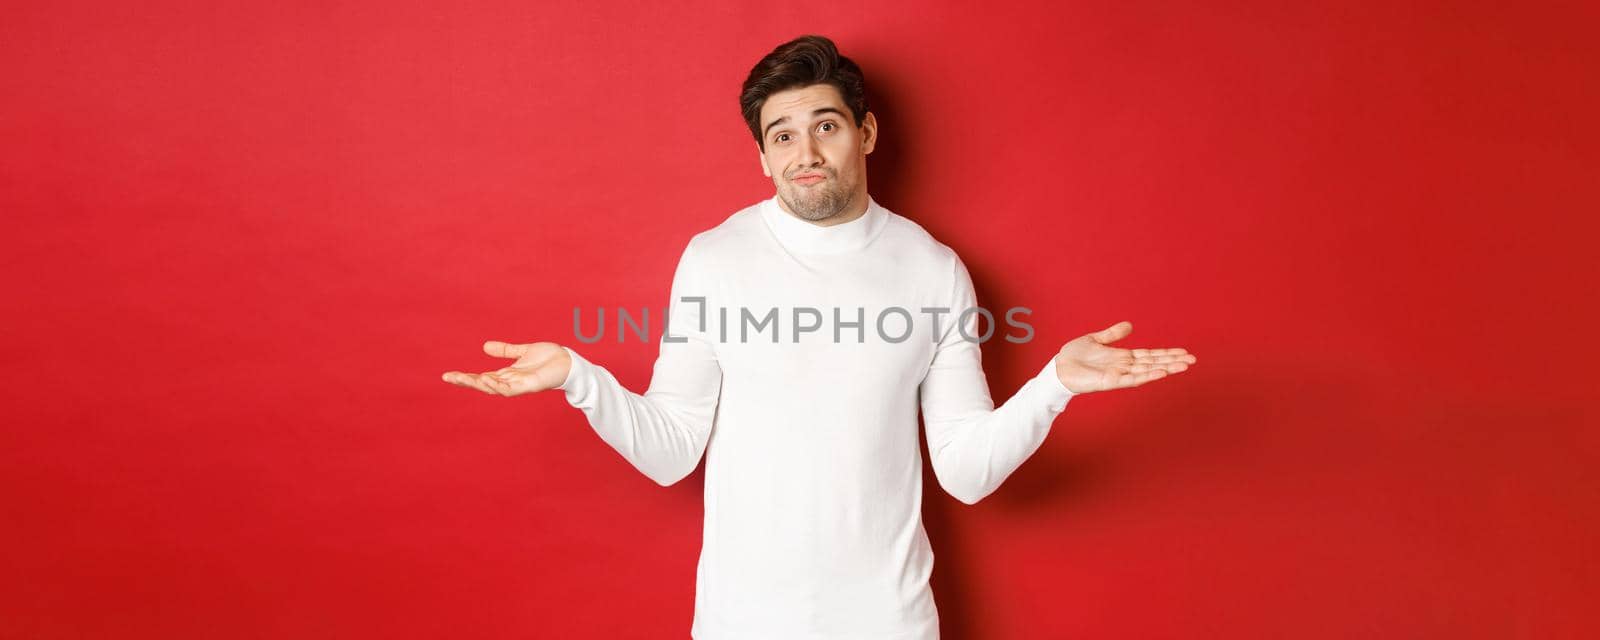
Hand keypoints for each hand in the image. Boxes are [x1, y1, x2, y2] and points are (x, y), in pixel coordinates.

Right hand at [441, 341, 571, 396]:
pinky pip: (510, 389)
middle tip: (448, 377)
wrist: (569, 362)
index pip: (482, 377)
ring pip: (494, 389)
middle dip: (466, 382)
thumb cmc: (549, 358)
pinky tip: (487, 379)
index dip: (465, 377)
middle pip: (483, 384)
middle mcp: (511, 382)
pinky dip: (498, 385)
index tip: (448, 375)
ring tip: (463, 378)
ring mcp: (520, 385)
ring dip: (479, 384)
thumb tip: (485, 347)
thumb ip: (506, 350)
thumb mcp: (523, 351)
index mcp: (508, 375)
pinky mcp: (530, 386)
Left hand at [1054, 321, 1195, 393]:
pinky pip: (1131, 379)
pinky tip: (1160, 373)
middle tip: (1193, 360)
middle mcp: (1124, 366)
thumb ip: (1113, 335)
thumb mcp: (1096, 339)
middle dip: (1172, 361)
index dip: (1166, 353)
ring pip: (1147, 371)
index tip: (1183, 352)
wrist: (1058, 368)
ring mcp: (1118, 375)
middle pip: (1153, 363)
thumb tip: (1130, 326)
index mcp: (1122, 357)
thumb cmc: (1074, 356)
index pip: (1149, 355)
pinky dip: (1146, 376)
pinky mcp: (1109, 382)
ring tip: (1183, 366)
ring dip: (1165, 368)